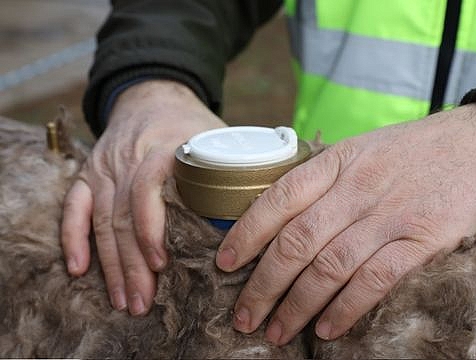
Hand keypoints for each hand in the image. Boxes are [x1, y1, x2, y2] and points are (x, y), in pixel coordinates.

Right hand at [61, 80, 225, 314]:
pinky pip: (75, 208)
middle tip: (143, 303)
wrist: (153, 94)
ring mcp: (105, 167)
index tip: (162, 264)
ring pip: (102, 221)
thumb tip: (267, 213)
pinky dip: (74, 238)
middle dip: (132, 265)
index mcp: (163, 149)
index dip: (151, 229)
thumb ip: (236, 171)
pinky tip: (79, 268)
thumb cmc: (191, 124)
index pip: (147, 190)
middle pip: (123, 217)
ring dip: (110, 265)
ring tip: (123, 300)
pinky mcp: (89, 173)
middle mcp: (128, 159)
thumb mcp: (218, 138)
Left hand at [216, 103, 475, 343]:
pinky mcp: (424, 241)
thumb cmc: (422, 150)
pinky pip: (375, 280)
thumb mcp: (367, 148)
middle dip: (263, 284)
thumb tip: (286, 216)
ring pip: (329, 266)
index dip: (246, 234)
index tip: (225, 265)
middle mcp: (359, 187)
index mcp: (340, 161)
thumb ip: (329, 179)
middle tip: (243, 316)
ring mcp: (391, 215)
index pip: (279, 198)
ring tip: (276, 331)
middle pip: (296, 241)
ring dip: (297, 305)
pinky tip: (327, 329)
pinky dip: (346, 308)